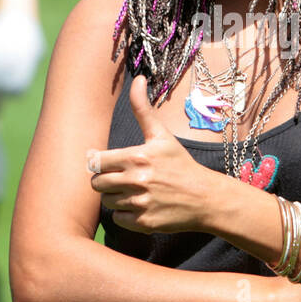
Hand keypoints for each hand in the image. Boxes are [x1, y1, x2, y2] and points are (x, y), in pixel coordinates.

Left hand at [87, 75, 213, 233]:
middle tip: (122, 179)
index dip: (99, 164)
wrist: (205, 197)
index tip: (109, 164)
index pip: (95, 162)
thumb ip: (143, 109)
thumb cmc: (180, 164)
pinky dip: (126, 215)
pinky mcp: (144, 223)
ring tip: (134, 192)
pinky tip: (141, 205)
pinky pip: (118, 219)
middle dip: (105, 181)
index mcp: (136, 156)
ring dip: (116, 198)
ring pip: (107, 202)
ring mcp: (140, 203)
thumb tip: (138, 78)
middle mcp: (136, 180)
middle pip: (97, 184)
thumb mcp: (162, 135)